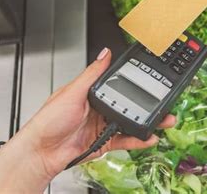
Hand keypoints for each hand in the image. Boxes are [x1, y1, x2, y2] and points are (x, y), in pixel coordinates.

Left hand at [0, 48, 175, 192]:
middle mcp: (100, 108)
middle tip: (165, 101)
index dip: (135, 81)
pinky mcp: (105, 142)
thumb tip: (104, 53)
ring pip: (132, 122)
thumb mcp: (72, 92)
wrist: (42, 152)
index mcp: (92, 93)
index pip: (119, 84)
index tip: (152, 78)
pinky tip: (150, 137)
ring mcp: (104, 126)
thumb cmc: (49, 121)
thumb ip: (92, 74)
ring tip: (165, 119)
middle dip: (148, 104)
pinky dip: (140, 140)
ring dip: (149, 121)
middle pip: (130, 104)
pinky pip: (127, 140)